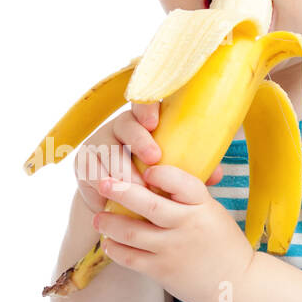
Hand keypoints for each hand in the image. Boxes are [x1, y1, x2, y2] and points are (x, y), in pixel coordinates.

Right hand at [74, 101, 223, 216]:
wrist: (117, 198)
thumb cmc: (151, 179)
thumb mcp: (172, 172)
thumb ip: (193, 170)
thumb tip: (218, 174)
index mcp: (143, 122)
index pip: (144, 103)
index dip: (147, 108)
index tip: (154, 122)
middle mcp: (118, 127)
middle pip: (125, 125)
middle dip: (139, 140)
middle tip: (154, 159)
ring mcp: (98, 143)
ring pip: (108, 152)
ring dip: (123, 170)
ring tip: (137, 188)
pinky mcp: (83, 162)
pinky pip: (90, 172)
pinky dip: (103, 185)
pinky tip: (112, 196)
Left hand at [93, 162, 253, 301]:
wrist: (236, 285)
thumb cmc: (222, 243)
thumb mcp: (213, 212)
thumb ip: (189, 195)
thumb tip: (160, 168)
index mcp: (203, 206)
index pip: (180, 181)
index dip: (159, 174)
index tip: (146, 171)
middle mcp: (187, 225)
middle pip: (148, 204)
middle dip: (120, 191)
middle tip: (103, 184)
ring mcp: (173, 249)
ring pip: (132, 232)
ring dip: (109, 223)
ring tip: (98, 218)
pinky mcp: (162, 271)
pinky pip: (130, 258)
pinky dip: (115, 249)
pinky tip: (109, 243)